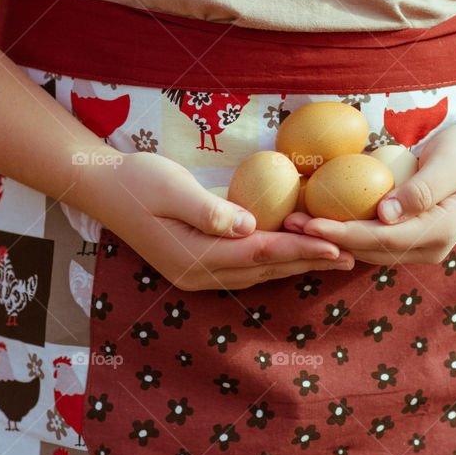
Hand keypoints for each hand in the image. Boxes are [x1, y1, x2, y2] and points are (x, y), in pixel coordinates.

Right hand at [87, 148, 355, 290]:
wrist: (101, 189)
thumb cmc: (137, 181)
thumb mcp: (171, 188)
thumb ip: (209, 210)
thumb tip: (246, 226)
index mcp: (196, 257)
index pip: (259, 253)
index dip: (300, 249)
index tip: (337, 246)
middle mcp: (200, 273)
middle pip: (265, 269)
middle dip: (309, 262)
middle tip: (353, 257)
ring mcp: (197, 273)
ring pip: (258, 272)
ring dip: (296, 264)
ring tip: (335, 259)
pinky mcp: (197, 263)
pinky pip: (246, 267)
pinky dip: (275, 261)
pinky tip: (294, 254)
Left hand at [283, 122, 455, 264]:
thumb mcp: (449, 163)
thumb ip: (420, 190)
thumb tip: (385, 214)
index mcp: (439, 233)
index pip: (382, 240)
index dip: (344, 234)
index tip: (311, 225)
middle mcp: (428, 248)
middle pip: (370, 250)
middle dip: (329, 240)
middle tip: (289, 225)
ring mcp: (418, 246)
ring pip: (367, 248)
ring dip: (332, 238)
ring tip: (294, 223)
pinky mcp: (408, 237)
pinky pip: (371, 238)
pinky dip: (344, 230)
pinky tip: (317, 218)